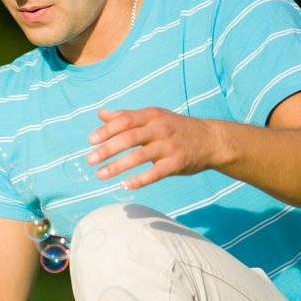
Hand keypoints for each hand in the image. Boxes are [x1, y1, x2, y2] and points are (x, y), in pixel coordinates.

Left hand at [88, 107, 225, 190]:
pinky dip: (139, 180)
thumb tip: (101, 114)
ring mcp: (169, 146)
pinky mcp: (177, 163)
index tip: (90, 140)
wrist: (211, 140)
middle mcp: (160, 129)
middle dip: (107, 149)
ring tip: (100, 175)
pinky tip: (124, 185)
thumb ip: (127, 116)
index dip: (106, 130)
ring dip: (118, 167)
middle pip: (129, 138)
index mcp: (152, 116)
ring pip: (139, 156)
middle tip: (89, 160)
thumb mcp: (154, 117)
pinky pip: (155, 173)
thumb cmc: (175, 128)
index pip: (125, 120)